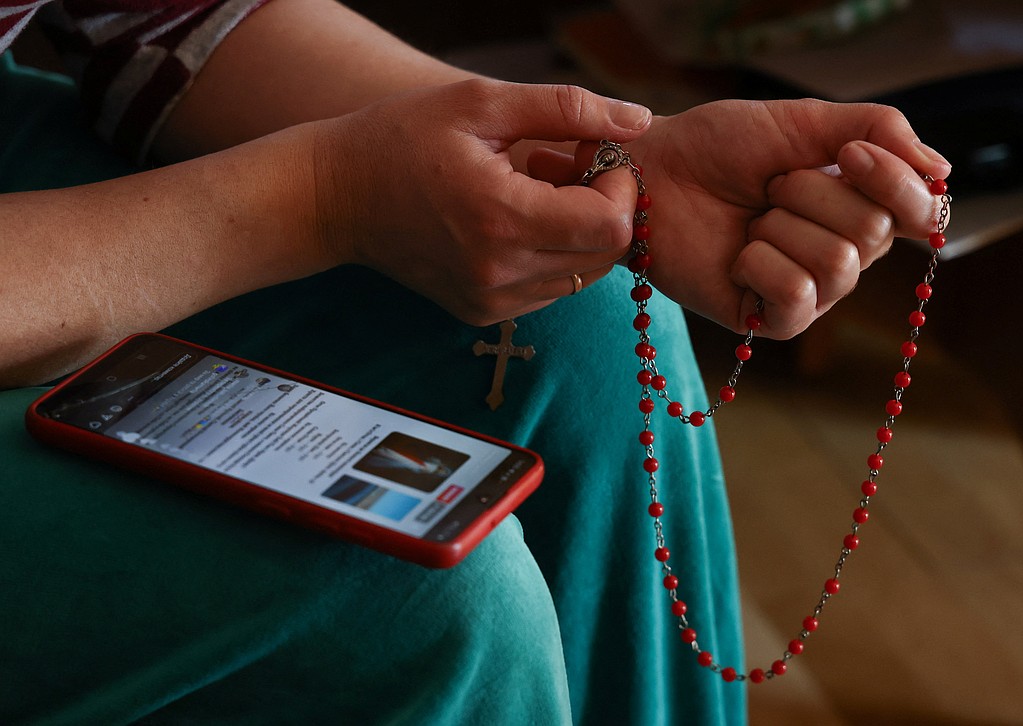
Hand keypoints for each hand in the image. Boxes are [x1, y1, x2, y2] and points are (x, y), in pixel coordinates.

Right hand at [311, 78, 652, 324]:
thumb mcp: (482, 103)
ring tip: (534, 192)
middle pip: (605, 256)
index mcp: (502, 218)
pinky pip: (549, 289)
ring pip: (582, 276)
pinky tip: (516, 220)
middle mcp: (499, 274)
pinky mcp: (481, 313)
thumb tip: (640, 120)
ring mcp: (490, 302)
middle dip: (605, 207)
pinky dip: (551, 254)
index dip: (621, 185)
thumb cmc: (404, 136)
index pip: (611, 226)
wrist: (335, 197)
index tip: (591, 152)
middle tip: (566, 168)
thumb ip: (567, 108)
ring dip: (578, 233)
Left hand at [530, 99, 951, 337]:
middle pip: (874, 235)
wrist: (656, 172)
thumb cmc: (722, 146)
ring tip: (751, 219)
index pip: (922, 210)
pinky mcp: (772, 321)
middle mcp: (845, 252)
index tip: (848, 154)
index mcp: (861, 205)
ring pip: (838, 266)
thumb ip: (880, 131)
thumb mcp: (807, 121)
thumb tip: (943, 171)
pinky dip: (760, 263)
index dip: (894, 183)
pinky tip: (738, 255)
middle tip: (769, 187)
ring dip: (782, 226)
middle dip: (813, 195)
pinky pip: (797, 297)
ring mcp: (811, 291)